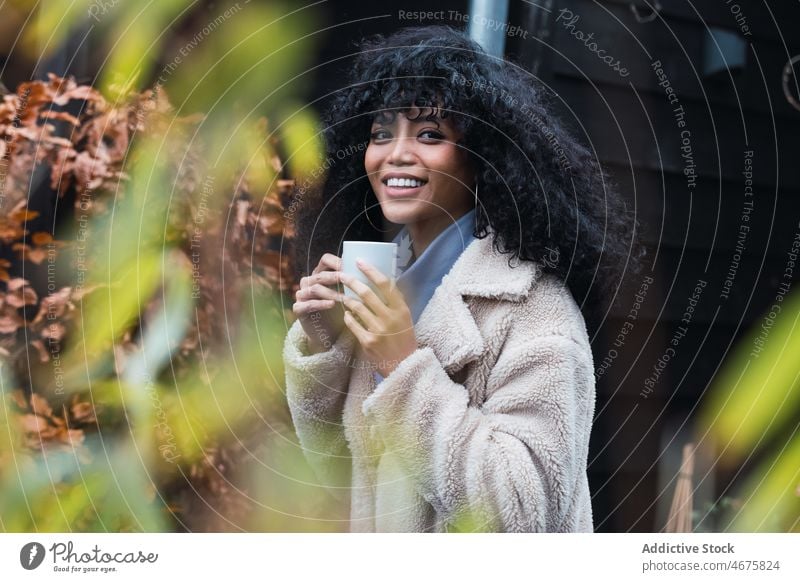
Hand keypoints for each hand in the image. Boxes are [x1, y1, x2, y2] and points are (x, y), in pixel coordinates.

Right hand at [293, 253, 345, 353]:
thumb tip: (377, 271)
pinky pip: (307, 304)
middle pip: (320, 274)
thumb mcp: (349, 294)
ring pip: (314, 288)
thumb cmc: (341, 311)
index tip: (351, 267)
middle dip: (335, 277)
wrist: (329, 333)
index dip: (337, 262)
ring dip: (331, 292)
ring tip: (344, 298)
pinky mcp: (299, 309)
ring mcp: (302, 295)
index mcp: (321, 273)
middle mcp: (310, 282)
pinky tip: (332, 304)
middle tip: (349, 281)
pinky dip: (320, 303)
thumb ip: (355, 282)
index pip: (326, 260)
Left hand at [339, 259, 417, 375]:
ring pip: (357, 307)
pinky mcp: (368, 341)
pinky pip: (352, 323)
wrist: (404, 366)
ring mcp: (379, 330)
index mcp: (402, 309)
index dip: (371, 271)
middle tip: (342, 275)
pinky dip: (348, 316)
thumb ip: (394, 302)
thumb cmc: (404, 339)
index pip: (385, 284)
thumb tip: (381, 281)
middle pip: (367, 293)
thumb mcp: (405, 318)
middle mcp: (391, 317)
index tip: (360, 262)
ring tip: (343, 295)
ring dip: (348, 298)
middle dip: (352, 281)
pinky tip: (347, 314)